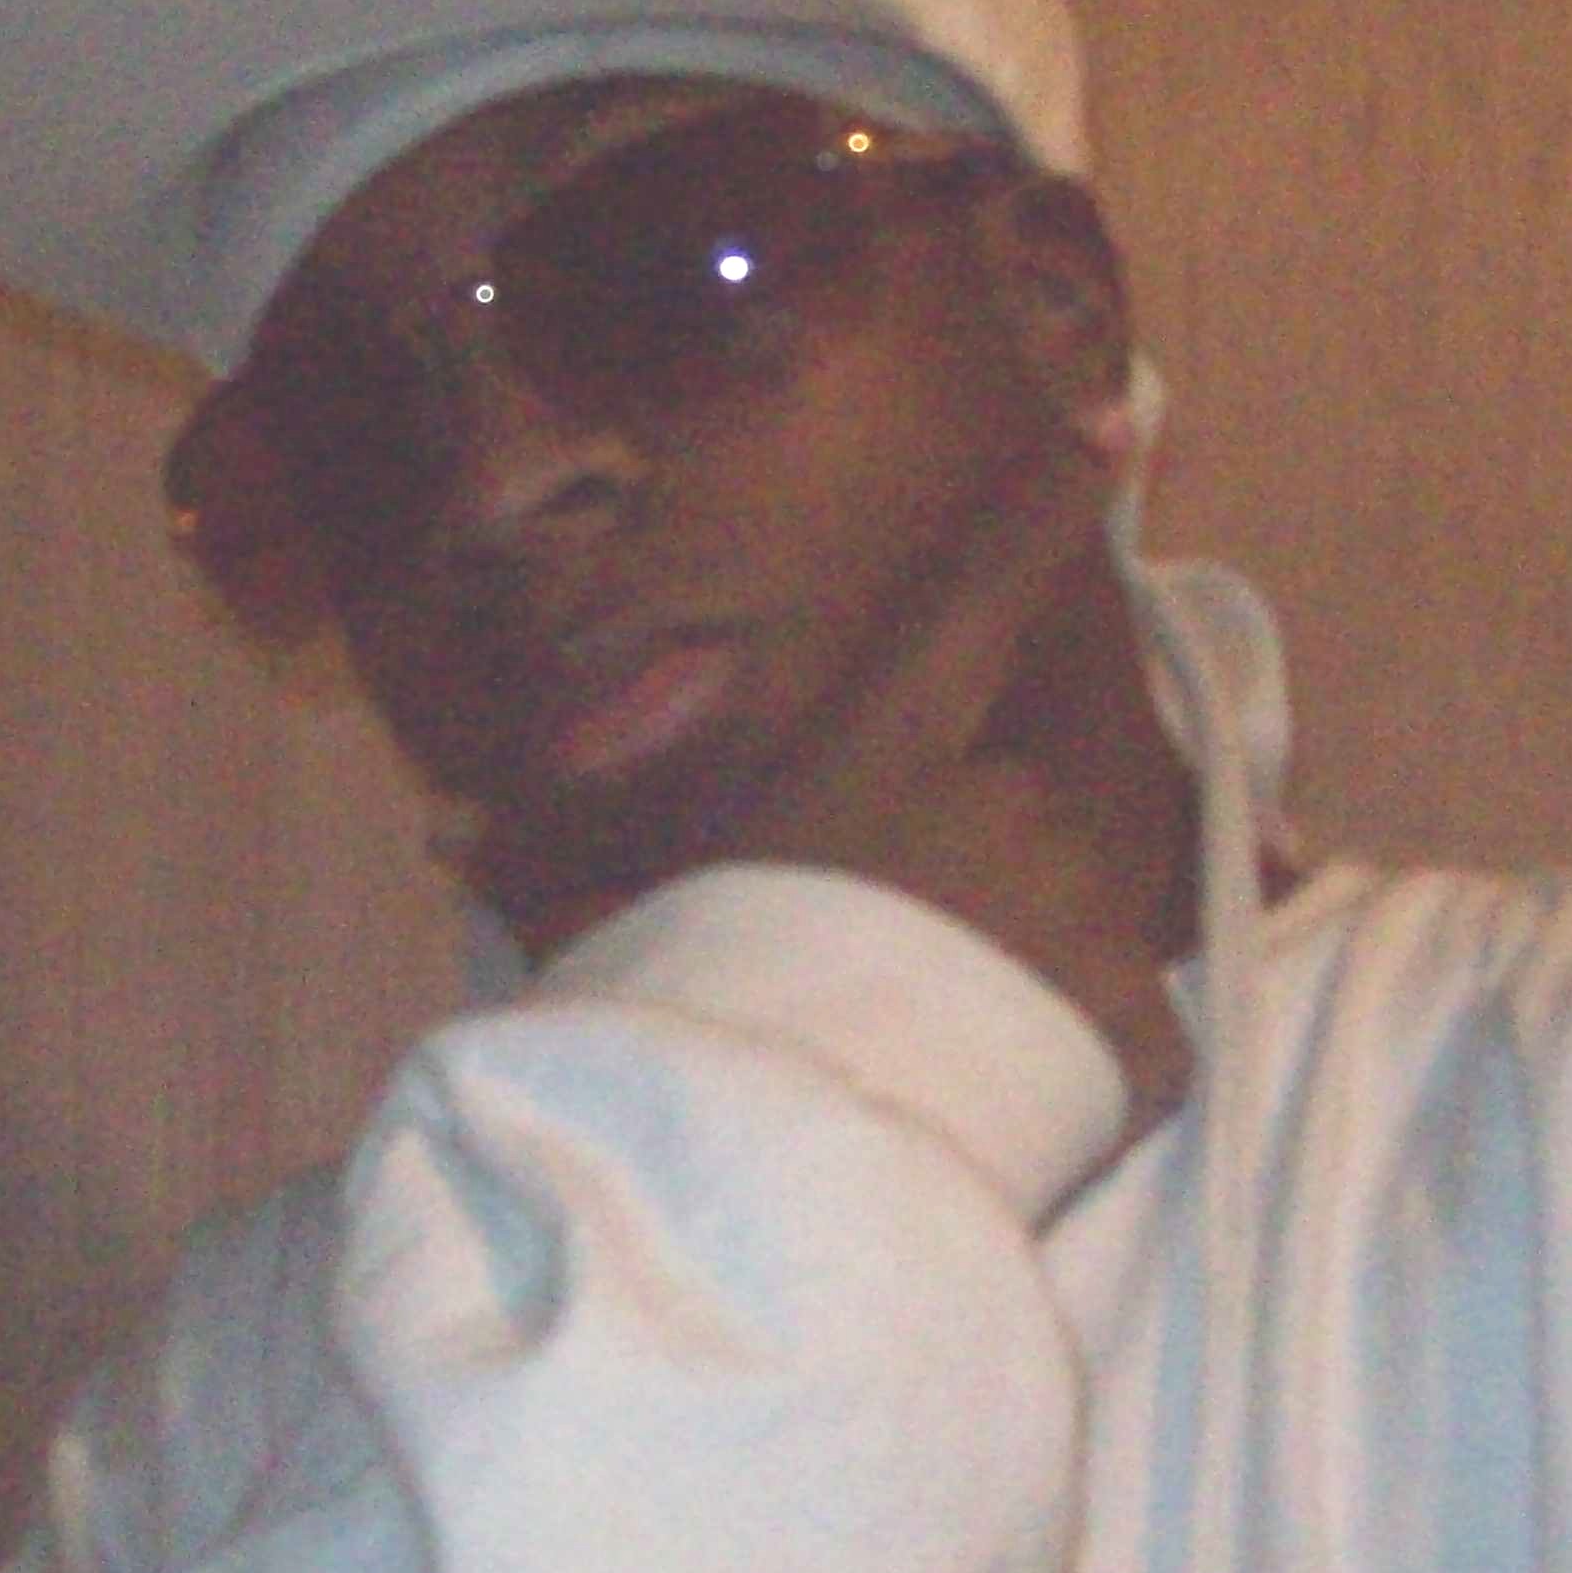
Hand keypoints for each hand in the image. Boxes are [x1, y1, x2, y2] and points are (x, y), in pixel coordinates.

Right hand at [464, 448, 1195, 1144]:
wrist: (788, 1146)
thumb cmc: (692, 1018)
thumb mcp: (612, 922)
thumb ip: (545, 866)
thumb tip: (437, 834)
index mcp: (875, 757)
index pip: (969, 603)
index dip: (1041, 512)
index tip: (1114, 427)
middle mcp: (992, 803)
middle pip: (1018, 817)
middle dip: (979, 888)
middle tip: (896, 984)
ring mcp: (1076, 907)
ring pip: (1076, 933)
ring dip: (1026, 988)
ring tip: (934, 1060)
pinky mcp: (1134, 1020)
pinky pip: (1130, 1044)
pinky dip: (1087, 1077)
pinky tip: (1006, 1112)